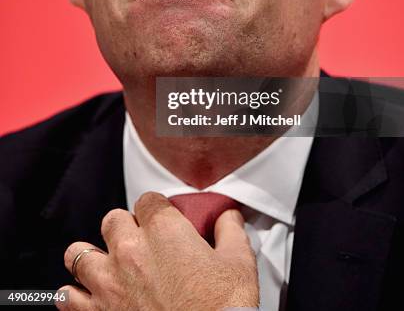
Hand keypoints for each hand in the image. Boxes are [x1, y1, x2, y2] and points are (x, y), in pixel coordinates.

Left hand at [57, 192, 258, 310]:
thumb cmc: (221, 310)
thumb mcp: (239, 263)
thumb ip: (230, 230)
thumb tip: (228, 216)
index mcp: (163, 231)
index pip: (148, 200)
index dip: (157, 209)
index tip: (164, 221)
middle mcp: (130, 250)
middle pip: (112, 220)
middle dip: (124, 228)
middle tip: (140, 244)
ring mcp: (109, 282)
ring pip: (79, 253)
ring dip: (93, 257)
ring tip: (106, 267)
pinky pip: (68, 296)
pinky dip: (76, 295)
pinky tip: (89, 297)